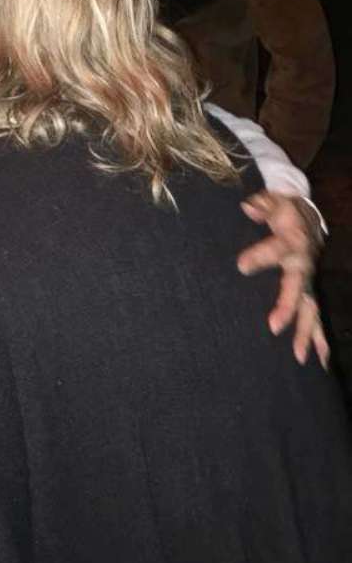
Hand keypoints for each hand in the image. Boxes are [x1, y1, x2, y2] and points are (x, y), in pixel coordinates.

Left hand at [237, 191, 328, 368]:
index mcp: (292, 241)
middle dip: (287, 307)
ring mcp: (309, 281)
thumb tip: (248, 207)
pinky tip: (321, 361)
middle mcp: (303, 265)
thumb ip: (262, 204)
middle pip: (297, 288)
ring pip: (311, 309)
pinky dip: (320, 339)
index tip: (241, 265)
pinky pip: (317, 317)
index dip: (260, 257)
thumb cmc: (284, 211)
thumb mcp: (274, 201)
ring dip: (306, 333)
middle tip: (273, 327)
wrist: (307, 218)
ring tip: (299, 358)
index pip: (276, 249)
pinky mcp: (310, 291)